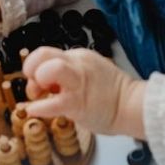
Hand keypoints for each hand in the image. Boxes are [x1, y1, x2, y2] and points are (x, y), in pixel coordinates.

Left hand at [22, 46, 144, 136]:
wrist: (133, 106)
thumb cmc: (111, 94)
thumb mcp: (89, 72)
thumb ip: (69, 73)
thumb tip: (46, 84)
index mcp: (78, 57)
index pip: (46, 53)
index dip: (34, 65)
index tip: (37, 80)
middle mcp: (77, 64)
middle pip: (42, 54)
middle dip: (30, 69)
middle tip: (36, 87)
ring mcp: (78, 82)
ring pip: (48, 70)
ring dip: (35, 83)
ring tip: (38, 96)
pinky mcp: (78, 103)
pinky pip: (50, 103)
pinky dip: (37, 108)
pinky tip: (35, 111)